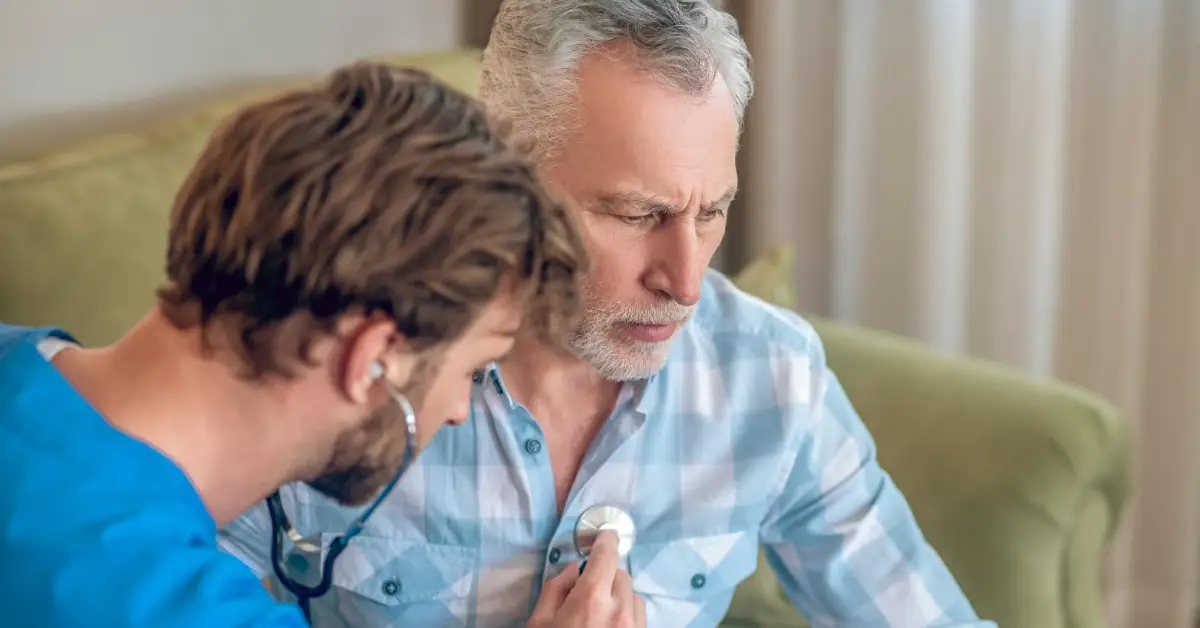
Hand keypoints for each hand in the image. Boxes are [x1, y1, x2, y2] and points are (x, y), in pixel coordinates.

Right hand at [528, 530, 645, 627]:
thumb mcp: (539, 624)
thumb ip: (554, 591)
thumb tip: (572, 570)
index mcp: (590, 601)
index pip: (606, 556)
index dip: (606, 541)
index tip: (605, 535)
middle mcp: (618, 611)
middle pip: (620, 576)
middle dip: (604, 579)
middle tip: (586, 596)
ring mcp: (633, 627)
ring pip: (632, 596)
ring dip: (618, 598)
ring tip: (599, 616)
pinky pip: (639, 616)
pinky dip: (627, 615)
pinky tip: (609, 626)